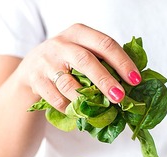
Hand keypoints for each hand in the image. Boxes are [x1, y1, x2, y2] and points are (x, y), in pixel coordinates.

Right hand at [15, 24, 141, 112]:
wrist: (30, 69)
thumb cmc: (67, 62)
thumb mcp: (82, 51)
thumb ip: (103, 60)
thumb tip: (134, 82)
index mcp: (78, 33)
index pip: (105, 44)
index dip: (122, 62)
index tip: (136, 79)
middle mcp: (61, 44)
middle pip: (86, 61)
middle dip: (105, 81)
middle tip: (120, 97)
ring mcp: (46, 62)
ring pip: (69, 84)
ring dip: (86, 99)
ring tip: (99, 109)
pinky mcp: (36, 80)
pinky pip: (56, 99)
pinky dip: (69, 108)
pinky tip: (79, 112)